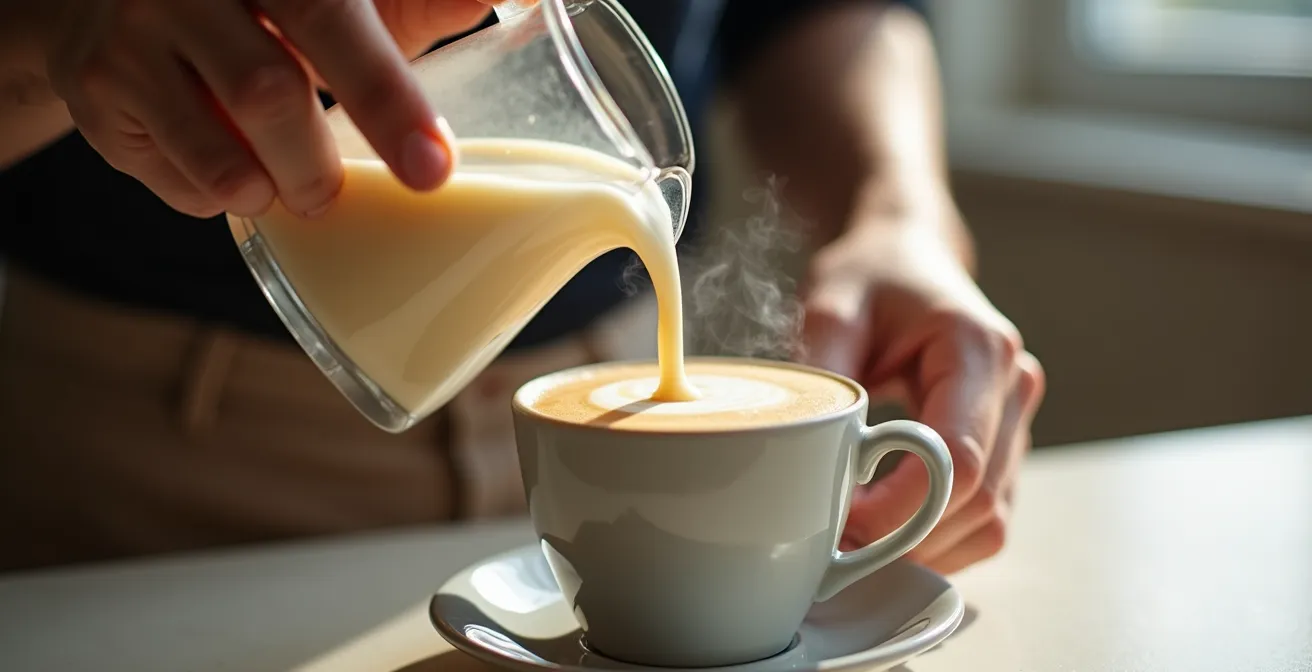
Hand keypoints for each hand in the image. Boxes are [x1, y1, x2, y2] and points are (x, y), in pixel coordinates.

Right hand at [41, 0, 495, 218]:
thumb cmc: (276, 0)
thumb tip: (543, 2)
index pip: (327, 16)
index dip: (386, 97)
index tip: (434, 167)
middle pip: (267, 90)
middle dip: (330, 164)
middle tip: (369, 195)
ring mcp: (130, 38)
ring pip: (220, 153)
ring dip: (283, 190)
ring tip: (310, 189)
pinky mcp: (97, 95)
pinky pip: (178, 182)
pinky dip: (226, 197)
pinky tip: (243, 175)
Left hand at [799, 206, 1044, 574]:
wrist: (905, 255)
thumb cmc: (870, 276)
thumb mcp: (831, 306)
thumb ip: (824, 372)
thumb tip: (809, 453)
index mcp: (978, 349)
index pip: (956, 461)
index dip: (900, 512)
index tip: (838, 523)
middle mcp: (1013, 387)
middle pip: (977, 501)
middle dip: (904, 537)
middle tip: (832, 541)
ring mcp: (1017, 418)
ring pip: (988, 520)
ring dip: (923, 545)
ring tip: (855, 535)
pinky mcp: (1007, 444)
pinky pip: (987, 517)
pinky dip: (938, 536)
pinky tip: (886, 528)